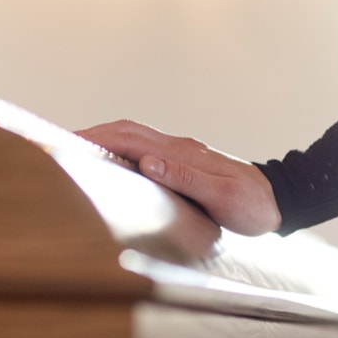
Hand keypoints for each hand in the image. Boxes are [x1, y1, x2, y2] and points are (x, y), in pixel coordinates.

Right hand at [77, 120, 281, 235]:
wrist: (280, 202)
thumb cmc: (253, 205)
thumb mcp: (223, 197)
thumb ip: (186, 179)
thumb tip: (147, 162)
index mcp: (182, 153)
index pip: (129, 138)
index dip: (95, 138)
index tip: (64, 141)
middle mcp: (178, 148)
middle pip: (125, 132)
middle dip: (90, 136)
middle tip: (56, 144)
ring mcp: (181, 155)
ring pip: (134, 139)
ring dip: (104, 142)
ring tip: (75, 154)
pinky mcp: (185, 165)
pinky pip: (145, 152)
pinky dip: (120, 153)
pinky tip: (110, 166)